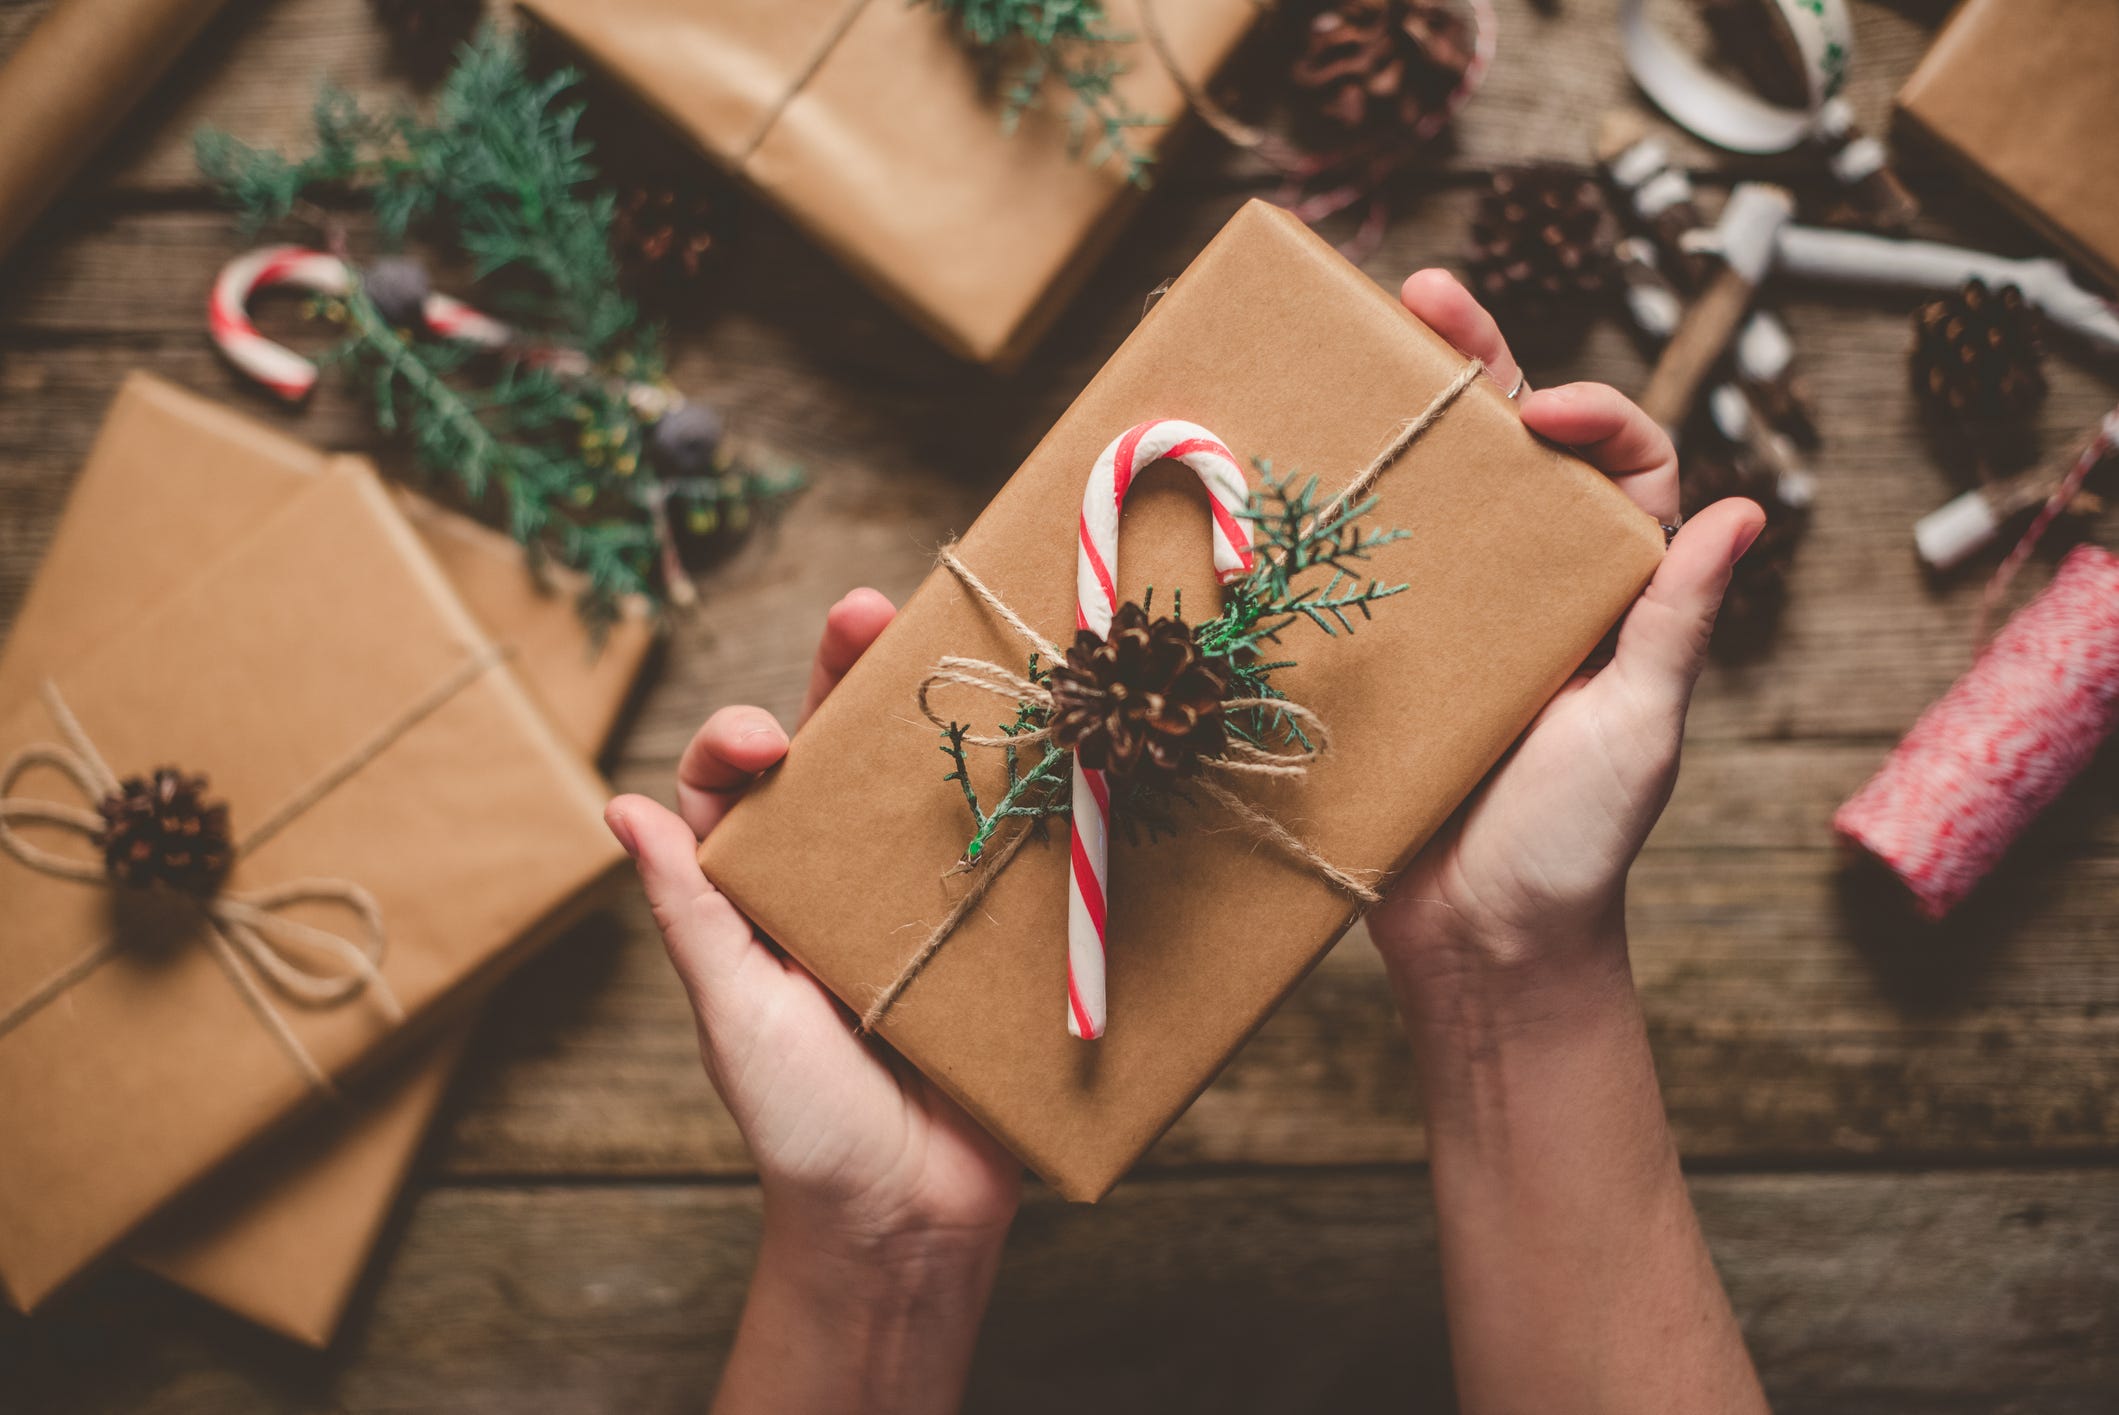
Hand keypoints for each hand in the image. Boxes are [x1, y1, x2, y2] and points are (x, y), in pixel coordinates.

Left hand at [603, 591, 1021, 1267]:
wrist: (908, 1221)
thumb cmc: (800, 1126)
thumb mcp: (732, 1012)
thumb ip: (689, 912)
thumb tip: (619, 806)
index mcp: (764, 893)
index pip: (741, 786)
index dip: (744, 739)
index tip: (764, 741)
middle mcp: (841, 881)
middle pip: (841, 756)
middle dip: (851, 677)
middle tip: (869, 612)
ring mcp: (928, 900)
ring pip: (929, 784)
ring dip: (944, 713)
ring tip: (958, 646)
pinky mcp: (1003, 933)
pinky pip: (1013, 852)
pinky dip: (1029, 798)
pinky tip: (1044, 745)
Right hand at [1369, 271, 1765, 1015]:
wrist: (1478, 944)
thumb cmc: (1575, 845)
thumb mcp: (1638, 728)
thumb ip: (1676, 622)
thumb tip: (1750, 510)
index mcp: (1612, 597)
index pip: (1624, 469)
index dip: (1593, 417)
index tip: (1538, 413)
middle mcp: (1535, 593)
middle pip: (1513, 455)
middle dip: (1475, 366)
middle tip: (1423, 295)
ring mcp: (1452, 623)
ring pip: (1431, 498)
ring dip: (1398, 420)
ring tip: (1351, 346)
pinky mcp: (1380, 662)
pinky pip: (1358, 574)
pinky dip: (1329, 520)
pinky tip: (1286, 470)